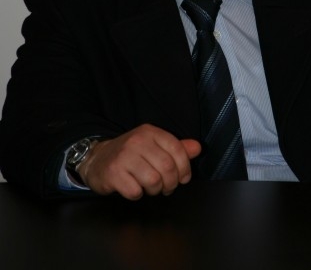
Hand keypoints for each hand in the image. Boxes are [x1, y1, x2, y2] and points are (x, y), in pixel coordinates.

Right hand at [77, 124, 200, 199]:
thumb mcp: (153, 146)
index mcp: (150, 132)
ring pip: (153, 181)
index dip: (185, 168)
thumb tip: (198, 148)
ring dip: (155, 190)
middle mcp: (137, 141)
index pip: (177, 149)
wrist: (97, 159)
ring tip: (150, 187)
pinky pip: (135, 191)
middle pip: (167, 168)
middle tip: (166, 187)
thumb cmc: (130, 154)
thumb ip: (177, 148)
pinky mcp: (113, 173)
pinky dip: (138, 194)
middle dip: (171, 183)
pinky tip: (134, 187)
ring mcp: (124, 156)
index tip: (183, 178)